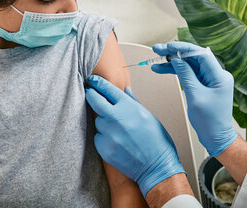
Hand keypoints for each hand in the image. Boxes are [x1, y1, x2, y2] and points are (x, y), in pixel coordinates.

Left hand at [85, 75, 185, 196]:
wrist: (156, 166)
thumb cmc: (156, 141)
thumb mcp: (148, 116)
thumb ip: (133, 101)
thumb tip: (126, 90)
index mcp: (129, 108)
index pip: (108, 89)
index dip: (98, 83)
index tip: (93, 80)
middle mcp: (117, 118)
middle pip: (94, 101)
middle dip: (91, 95)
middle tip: (90, 92)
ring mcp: (109, 134)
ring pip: (98, 121)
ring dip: (103, 121)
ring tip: (118, 129)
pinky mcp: (104, 148)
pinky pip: (98, 137)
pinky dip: (104, 137)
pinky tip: (117, 141)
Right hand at [152, 42, 237, 156]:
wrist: (216, 137)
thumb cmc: (210, 121)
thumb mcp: (195, 96)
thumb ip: (186, 75)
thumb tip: (177, 59)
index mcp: (219, 76)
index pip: (201, 54)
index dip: (183, 48)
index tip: (169, 46)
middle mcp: (217, 75)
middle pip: (193, 57)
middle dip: (175, 53)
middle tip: (158, 50)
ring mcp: (211, 79)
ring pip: (189, 65)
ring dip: (172, 62)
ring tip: (155, 61)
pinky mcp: (204, 84)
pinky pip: (189, 73)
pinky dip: (176, 71)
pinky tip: (162, 69)